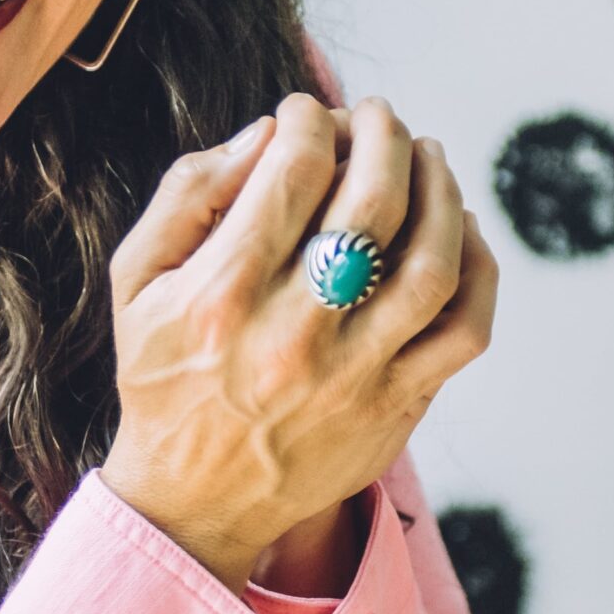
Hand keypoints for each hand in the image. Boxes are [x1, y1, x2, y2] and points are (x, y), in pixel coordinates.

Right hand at [99, 90, 498, 595]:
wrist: (195, 502)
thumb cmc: (165, 375)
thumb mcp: (136, 280)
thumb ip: (188, 194)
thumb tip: (265, 133)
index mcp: (221, 296)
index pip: (293, 173)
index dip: (310, 120)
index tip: (308, 111)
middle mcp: (292, 336)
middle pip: (371, 206)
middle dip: (385, 138)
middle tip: (380, 116)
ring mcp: (354, 377)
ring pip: (430, 266)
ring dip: (441, 192)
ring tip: (428, 154)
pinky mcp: (396, 407)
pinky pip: (464, 331)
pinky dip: (477, 269)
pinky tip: (459, 228)